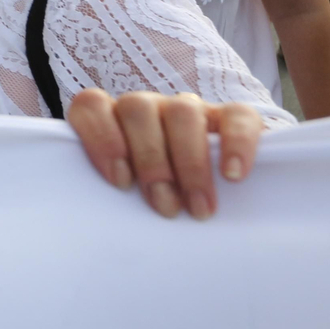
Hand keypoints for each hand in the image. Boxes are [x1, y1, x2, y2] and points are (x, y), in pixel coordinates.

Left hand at [67, 90, 263, 219]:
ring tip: (198, 207)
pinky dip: (235, 144)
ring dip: (189, 162)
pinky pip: (237, 116)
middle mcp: (150, 108)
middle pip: (137, 109)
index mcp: (115, 121)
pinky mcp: (233, 118)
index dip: (100, 137)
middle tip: (166, 207)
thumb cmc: (161, 202)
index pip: (92, 104)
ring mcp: (191, 108)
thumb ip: (115, 193)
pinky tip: (233, 176)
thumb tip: (98, 223)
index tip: (120, 182)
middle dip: (150, 161)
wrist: (220, 202)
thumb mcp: (132, 198)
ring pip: (182, 111)